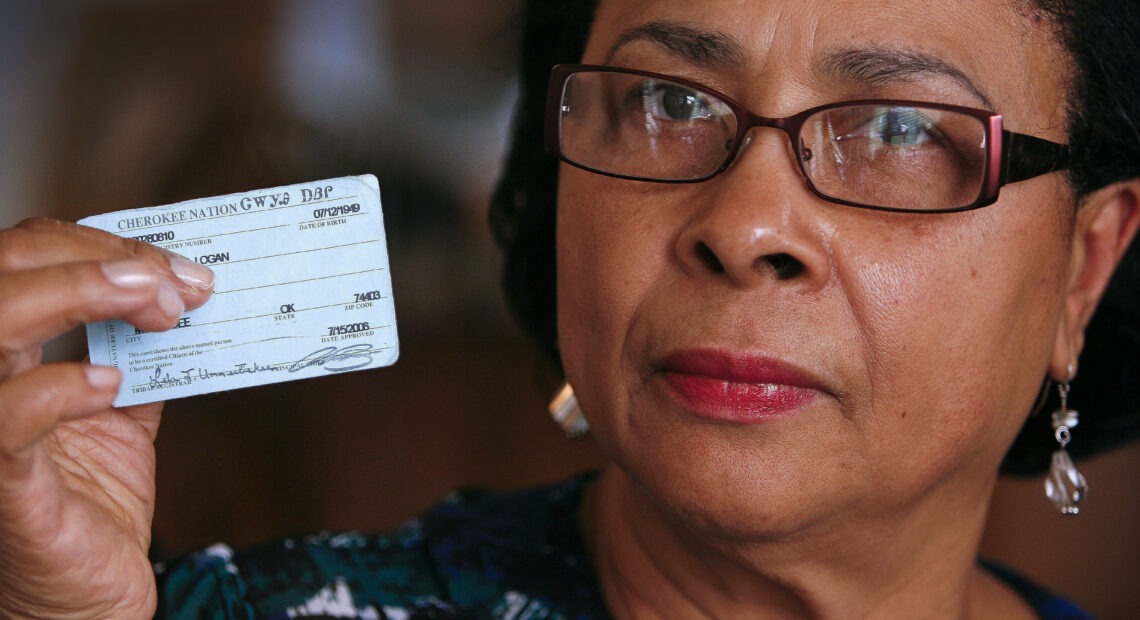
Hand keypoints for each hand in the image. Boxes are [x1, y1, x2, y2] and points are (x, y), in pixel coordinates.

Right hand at [0, 218, 212, 618]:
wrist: (84, 598)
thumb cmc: (89, 506)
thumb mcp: (120, 411)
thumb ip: (138, 353)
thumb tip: (184, 294)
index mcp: (9, 353)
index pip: (26, 258)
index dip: (102, 245)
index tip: (183, 269)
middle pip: (4, 269)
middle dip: (100, 258)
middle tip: (180, 284)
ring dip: (79, 293)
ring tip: (157, 307)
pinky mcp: (0, 483)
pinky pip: (5, 420)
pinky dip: (60, 388)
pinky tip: (111, 386)